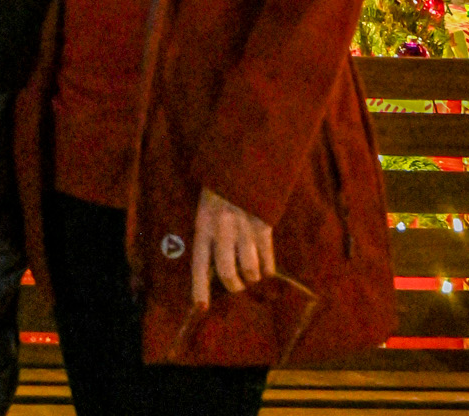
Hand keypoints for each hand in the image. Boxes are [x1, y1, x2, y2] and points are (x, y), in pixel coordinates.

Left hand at [191, 188, 274, 303]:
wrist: (244, 161)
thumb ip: (210, 233)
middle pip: (228, 273)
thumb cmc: (221, 186)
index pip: (200, 263)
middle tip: (237, 285)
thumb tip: (216, 270)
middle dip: (234, 286)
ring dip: (252, 277)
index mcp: (204, 223)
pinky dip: (268, 269)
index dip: (200, 287)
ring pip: (250, 270)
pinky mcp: (264, 226)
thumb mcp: (207, 206)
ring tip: (251, 272)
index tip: (201, 307)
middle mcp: (223, 229)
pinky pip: (267, 261)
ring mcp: (244, 228)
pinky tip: (266, 268)